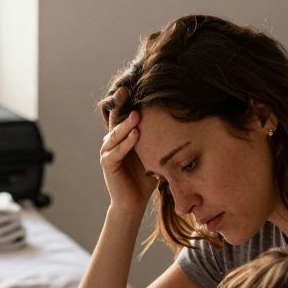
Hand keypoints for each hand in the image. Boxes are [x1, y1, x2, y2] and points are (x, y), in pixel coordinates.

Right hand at [99, 88, 155, 214]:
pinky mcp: (107, 163)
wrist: (133, 202)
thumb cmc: (145, 178)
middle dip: (121, 105)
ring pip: (116, 134)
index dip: (126, 101)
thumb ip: (158, 139)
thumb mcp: (153, 154)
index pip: (123, 115)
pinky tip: (135, 135)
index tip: (134, 85)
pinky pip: (115, 151)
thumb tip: (180, 122)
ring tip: (137, 115)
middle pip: (116, 120)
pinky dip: (125, 143)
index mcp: (123, 137)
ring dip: (126, 124)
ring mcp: (107, 151)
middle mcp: (112, 141)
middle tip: (127, 91)